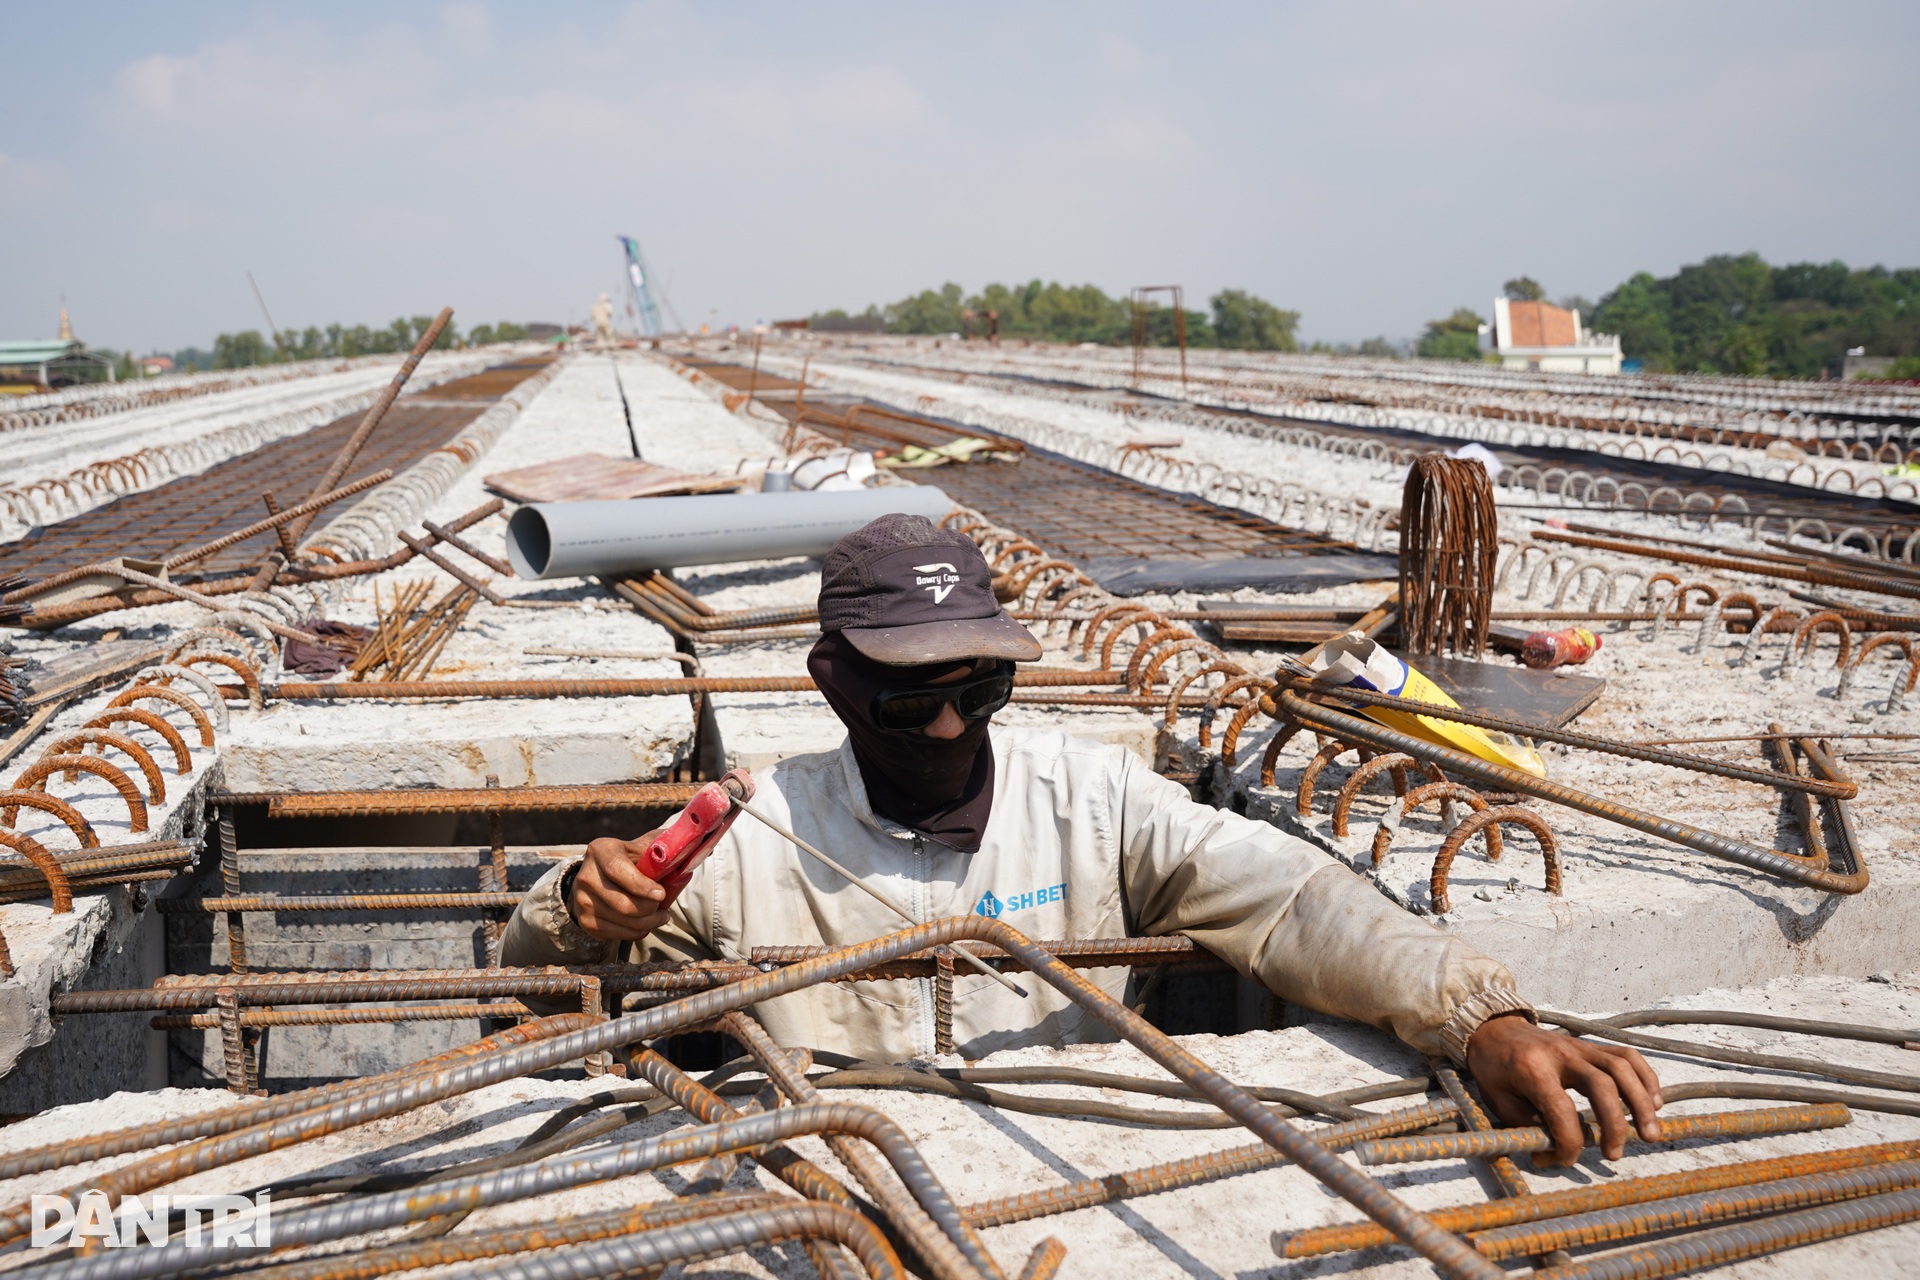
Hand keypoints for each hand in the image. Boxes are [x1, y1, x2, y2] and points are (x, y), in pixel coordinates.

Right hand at [567, 832, 670, 941]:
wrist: (600, 875)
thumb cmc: (630, 859)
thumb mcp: (642, 846)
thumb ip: (660, 848)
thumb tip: (685, 850)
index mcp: (601, 850)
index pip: (617, 870)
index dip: (641, 885)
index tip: (661, 894)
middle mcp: (586, 876)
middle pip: (622, 903)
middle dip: (650, 910)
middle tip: (664, 908)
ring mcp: (582, 901)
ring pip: (622, 921)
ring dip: (648, 923)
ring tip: (660, 916)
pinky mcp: (585, 921)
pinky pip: (617, 934)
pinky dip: (637, 932)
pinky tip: (645, 923)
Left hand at [1465, 1013, 1663, 1164]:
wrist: (1493, 1029)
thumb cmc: (1495, 1069)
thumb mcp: (1499, 1101)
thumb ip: (1529, 1126)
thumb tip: (1556, 1153)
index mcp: (1532, 1069)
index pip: (1561, 1109)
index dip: (1568, 1142)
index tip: (1563, 1160)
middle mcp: (1561, 1054)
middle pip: (1601, 1085)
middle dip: (1614, 1124)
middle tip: (1615, 1155)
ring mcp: (1579, 1046)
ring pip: (1621, 1067)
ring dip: (1641, 1102)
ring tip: (1650, 1134)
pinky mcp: (1590, 1045)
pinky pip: (1626, 1055)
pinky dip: (1646, 1077)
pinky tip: (1655, 1102)